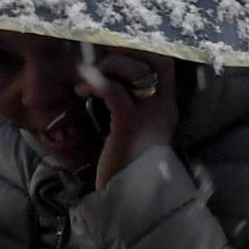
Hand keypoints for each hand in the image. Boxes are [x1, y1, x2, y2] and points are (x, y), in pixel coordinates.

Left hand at [80, 46, 180, 191]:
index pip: (166, 63)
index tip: (114, 51)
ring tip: (87, 80)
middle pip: (157, 59)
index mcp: (167, 108)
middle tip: (101, 60)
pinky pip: (113, 91)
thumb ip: (128, 106)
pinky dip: (96, 83)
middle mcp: (164, 108)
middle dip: (127, 52)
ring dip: (108, 66)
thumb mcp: (133, 131)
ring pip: (136, 70)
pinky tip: (82, 90)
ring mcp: (149, 115)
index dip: (142, 49)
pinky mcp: (129, 125)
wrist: (130, 199)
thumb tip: (107, 82)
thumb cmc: (127, 165)